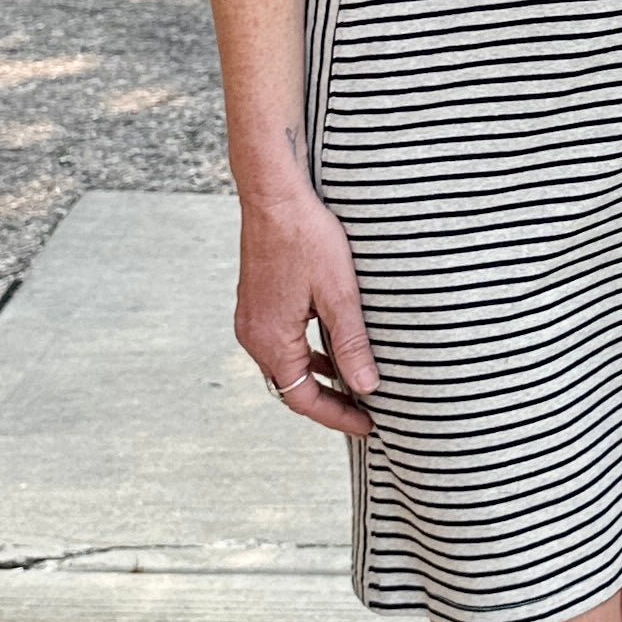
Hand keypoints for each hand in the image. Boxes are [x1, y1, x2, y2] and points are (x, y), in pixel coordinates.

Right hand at [236, 182, 378, 436]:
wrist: (274, 196)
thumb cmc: (307, 237)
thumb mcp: (339, 294)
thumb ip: (352, 344)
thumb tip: (368, 387)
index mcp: (271, 340)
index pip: (303, 399)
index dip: (337, 416)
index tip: (369, 425)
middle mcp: (254, 336)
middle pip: (291, 387)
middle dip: (328, 403)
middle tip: (366, 412)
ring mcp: (251, 320)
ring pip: (286, 366)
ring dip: (319, 378)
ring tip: (356, 385)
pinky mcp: (256, 304)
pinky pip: (281, 344)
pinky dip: (308, 354)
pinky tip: (333, 348)